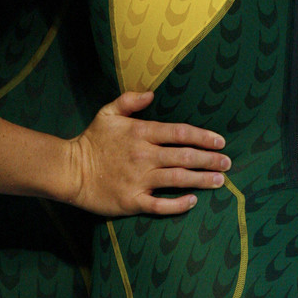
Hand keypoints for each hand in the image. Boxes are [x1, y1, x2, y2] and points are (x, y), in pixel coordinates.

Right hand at [67, 91, 229, 216]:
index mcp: (140, 133)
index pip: (179, 133)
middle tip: (228, 163)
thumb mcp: (108, 113)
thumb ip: (130, 100)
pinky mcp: (132, 201)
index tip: (220, 141)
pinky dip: (179, 204)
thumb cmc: (91, 140)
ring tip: (220, 181)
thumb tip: (152, 93)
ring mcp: (139, 180)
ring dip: (202, 180)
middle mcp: (144, 155)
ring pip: (178, 179)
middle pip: (184, 157)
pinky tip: (193, 201)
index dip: (203, 137)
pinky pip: (161, 205)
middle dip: (209, 160)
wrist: (70, 171)